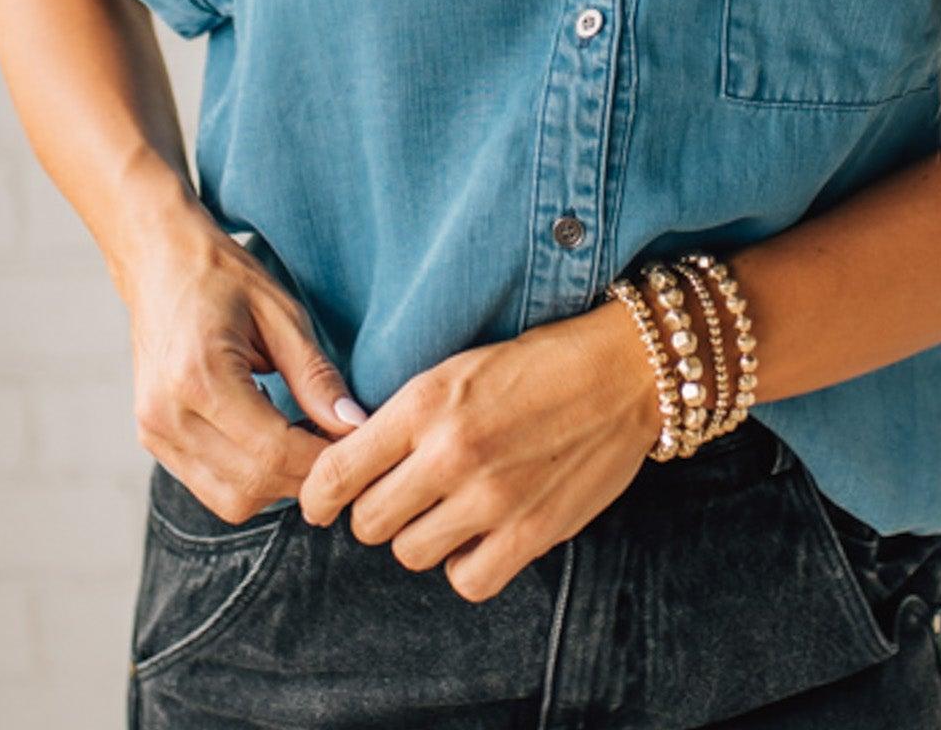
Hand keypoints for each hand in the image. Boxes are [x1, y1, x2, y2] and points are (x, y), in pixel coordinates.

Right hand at [125, 210, 368, 520]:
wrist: (158, 261)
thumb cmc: (222, 277)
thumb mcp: (281, 313)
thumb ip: (315, 375)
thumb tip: (355, 426)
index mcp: (198, 377)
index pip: (273, 452)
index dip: (323, 460)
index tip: (360, 446)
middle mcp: (167, 414)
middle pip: (252, 486)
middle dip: (305, 478)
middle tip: (341, 448)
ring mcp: (154, 432)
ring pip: (230, 500)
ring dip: (277, 485)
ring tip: (308, 444)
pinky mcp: (152, 439)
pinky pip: (209, 487)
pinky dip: (248, 479)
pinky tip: (272, 442)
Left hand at [298, 299, 659, 601]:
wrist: (623, 370)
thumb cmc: (539, 362)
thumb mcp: (459, 367)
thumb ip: (406, 415)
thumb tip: (350, 461)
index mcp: (427, 401)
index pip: (337, 471)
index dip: (317, 495)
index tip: (320, 502)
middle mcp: (452, 452)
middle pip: (369, 523)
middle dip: (377, 511)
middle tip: (401, 495)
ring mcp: (492, 497)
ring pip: (411, 554)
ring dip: (421, 537)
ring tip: (447, 509)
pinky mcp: (532, 530)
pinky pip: (468, 579)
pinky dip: (467, 564)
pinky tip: (479, 534)